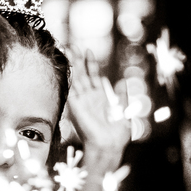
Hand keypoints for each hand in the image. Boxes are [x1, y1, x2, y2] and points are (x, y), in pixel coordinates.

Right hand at [65, 50, 129, 166]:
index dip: (90, 63)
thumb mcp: (124, 109)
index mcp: (100, 97)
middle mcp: (88, 97)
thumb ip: (122, 95)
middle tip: (72, 45)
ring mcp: (81, 101)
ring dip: (72, 64)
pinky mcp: (75, 106)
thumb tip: (123, 80)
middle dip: (78, 59)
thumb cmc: (116, 133)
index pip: (93, 76)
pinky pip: (70, 88)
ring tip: (68, 49)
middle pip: (81, 74)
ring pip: (75, 78)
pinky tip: (66, 65)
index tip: (87, 50)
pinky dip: (68, 77)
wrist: (108, 145)